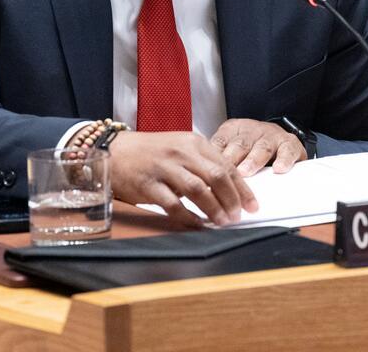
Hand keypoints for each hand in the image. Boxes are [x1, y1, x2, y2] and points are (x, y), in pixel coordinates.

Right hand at [109, 131, 257, 226]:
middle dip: (232, 199)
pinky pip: (173, 204)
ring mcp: (165, 168)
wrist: (115, 151)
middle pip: (217, 177)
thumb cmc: (150, 153)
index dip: (242, 188)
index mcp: (194, 142)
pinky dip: (189, 218)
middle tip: (239, 216)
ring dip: (214, 209)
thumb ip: (202, 164)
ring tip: (223, 222)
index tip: (252, 205)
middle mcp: (181, 152)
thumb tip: (228, 190)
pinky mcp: (149, 184)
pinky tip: (198, 225)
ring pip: (198, 190)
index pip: (226, 166)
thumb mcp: (180, 149)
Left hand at [210, 119, 306, 176]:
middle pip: (239, 145)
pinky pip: (287, 151)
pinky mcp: (290, 144)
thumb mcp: (230, 146)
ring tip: (245, 173)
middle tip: (223, 174)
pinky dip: (283, 160)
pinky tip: (278, 169)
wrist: (278, 133)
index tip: (207, 170)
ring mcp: (271, 136)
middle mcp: (252, 130)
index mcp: (233, 130)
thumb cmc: (250, 145)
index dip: (213, 157)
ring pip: (261, 148)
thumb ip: (217, 159)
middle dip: (231, 159)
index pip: (220, 142)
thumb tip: (200, 181)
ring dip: (252, 161)